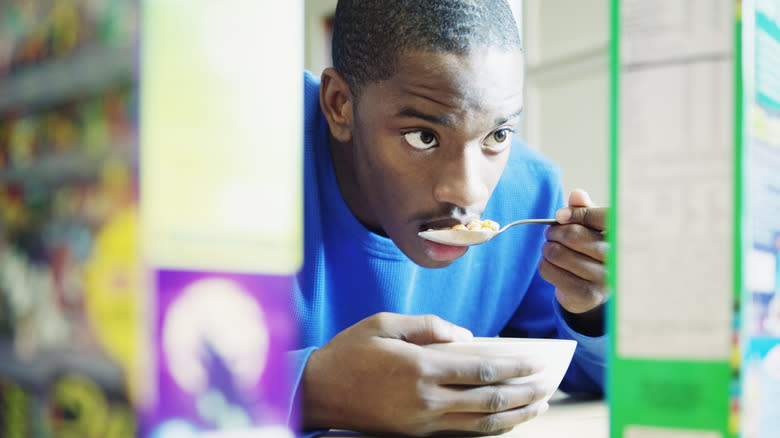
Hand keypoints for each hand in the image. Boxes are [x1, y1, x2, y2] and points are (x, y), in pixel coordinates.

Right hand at [302, 313, 551, 435]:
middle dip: (526, 392)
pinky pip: (464, 433)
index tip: (538, 360)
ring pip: (482, 423)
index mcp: (420, 368)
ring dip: (516, 414)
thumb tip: (467, 337)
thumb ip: (430, 326)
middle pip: (490, 399)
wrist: (316, 392)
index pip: (482, 369)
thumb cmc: (349, 351)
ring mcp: (423, 423)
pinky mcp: (417, 435)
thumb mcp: (384, 324)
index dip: (515, 366)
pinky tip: (507, 420)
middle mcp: (427, 400)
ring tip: (540, 404)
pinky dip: (491, 428)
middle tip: (551, 382)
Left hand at [540, 189, 608, 313]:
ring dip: (547, 249)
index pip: (600, 217)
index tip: (560, 216)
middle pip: (572, 235)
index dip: (575, 213)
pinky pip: (549, 270)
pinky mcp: (587, 295)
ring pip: (557, 253)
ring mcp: (604, 279)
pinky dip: (544, 264)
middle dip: (554, 232)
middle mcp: (617, 258)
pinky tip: (552, 265)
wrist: (593, 290)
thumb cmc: (592, 250)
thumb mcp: (592, 227)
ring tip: (552, 249)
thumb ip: (585, 208)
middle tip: (551, 234)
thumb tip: (577, 194)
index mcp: (623, 236)